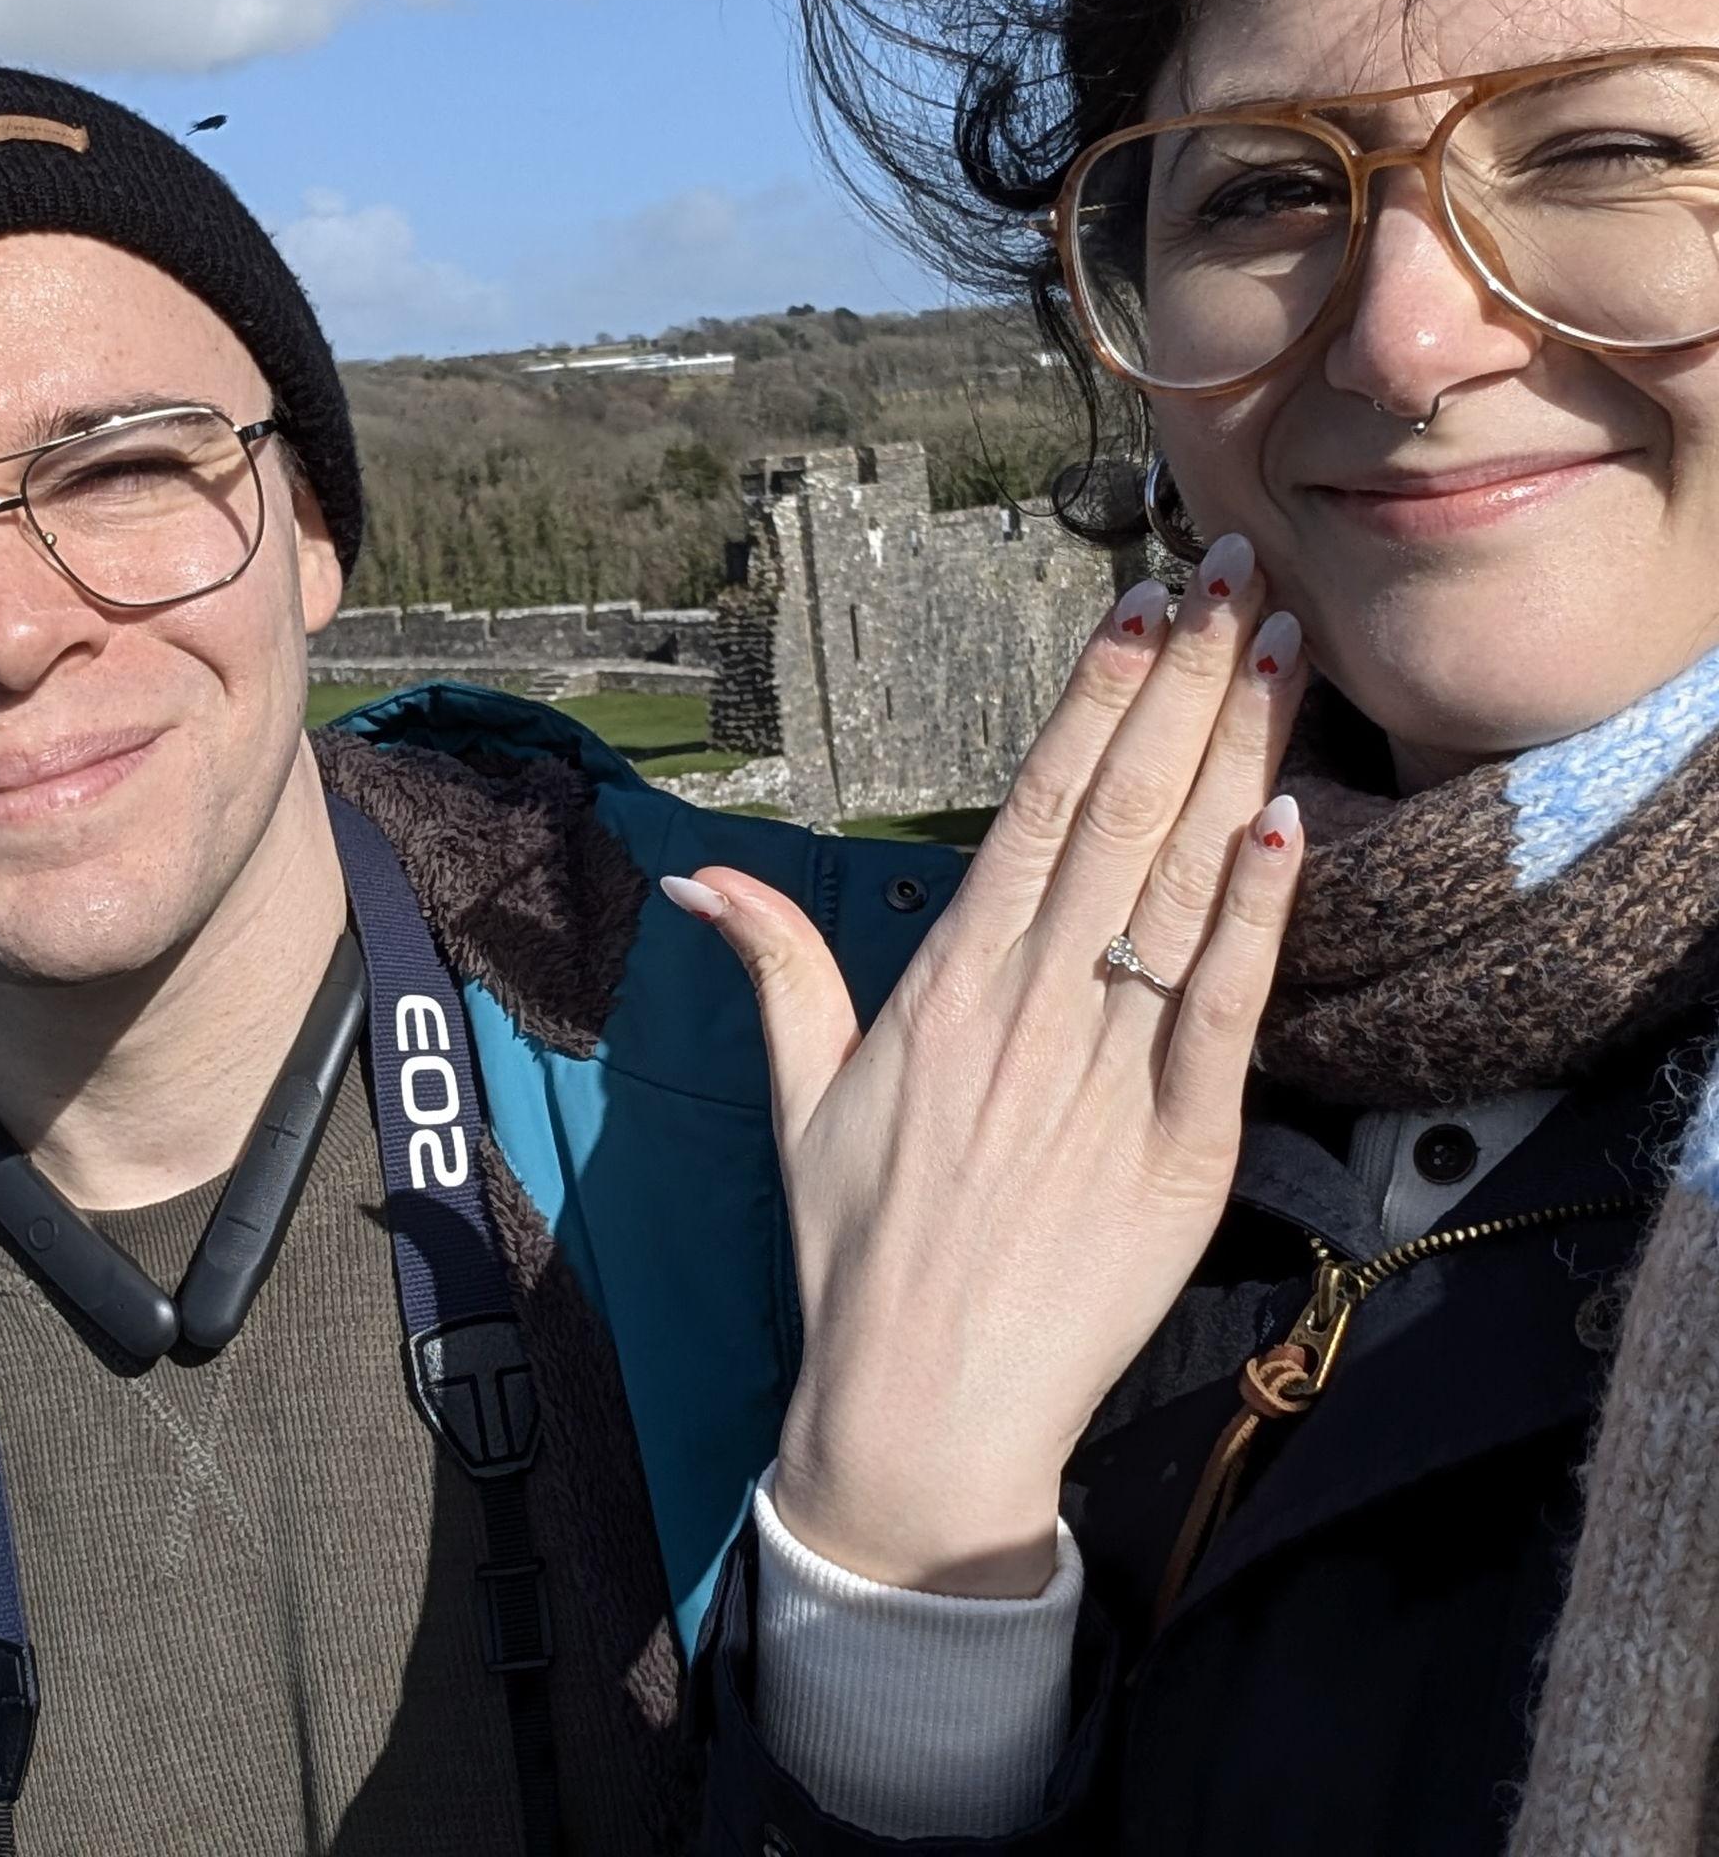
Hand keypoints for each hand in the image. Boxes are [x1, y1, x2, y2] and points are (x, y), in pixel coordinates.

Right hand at [663, 535, 1306, 1596]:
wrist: (921, 1411)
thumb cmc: (857, 1253)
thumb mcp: (800, 1099)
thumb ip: (774, 969)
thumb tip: (696, 878)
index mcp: (945, 987)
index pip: (1032, 809)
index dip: (1091, 702)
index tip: (1139, 610)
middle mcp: (1027, 1008)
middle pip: (1119, 816)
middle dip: (1183, 685)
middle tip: (1236, 574)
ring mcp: (1105, 1075)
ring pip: (1181, 889)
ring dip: (1235, 761)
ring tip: (1279, 650)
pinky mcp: (1177, 1154)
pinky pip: (1221, 1016)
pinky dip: (1259, 923)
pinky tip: (1288, 827)